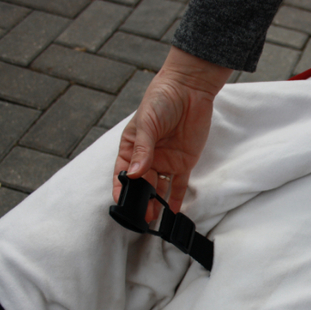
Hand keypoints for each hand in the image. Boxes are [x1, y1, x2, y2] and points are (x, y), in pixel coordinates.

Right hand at [113, 47, 232, 218]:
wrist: (190, 89)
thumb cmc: (161, 99)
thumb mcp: (147, 122)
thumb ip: (142, 149)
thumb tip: (134, 174)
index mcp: (131, 146)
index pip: (123, 172)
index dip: (120, 188)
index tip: (120, 203)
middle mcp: (147, 156)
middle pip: (141, 184)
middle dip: (139, 201)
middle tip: (139, 217)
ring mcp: (166, 160)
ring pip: (158, 187)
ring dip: (155, 203)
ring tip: (153, 219)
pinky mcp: (184, 162)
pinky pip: (178, 184)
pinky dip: (175, 197)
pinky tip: (172, 211)